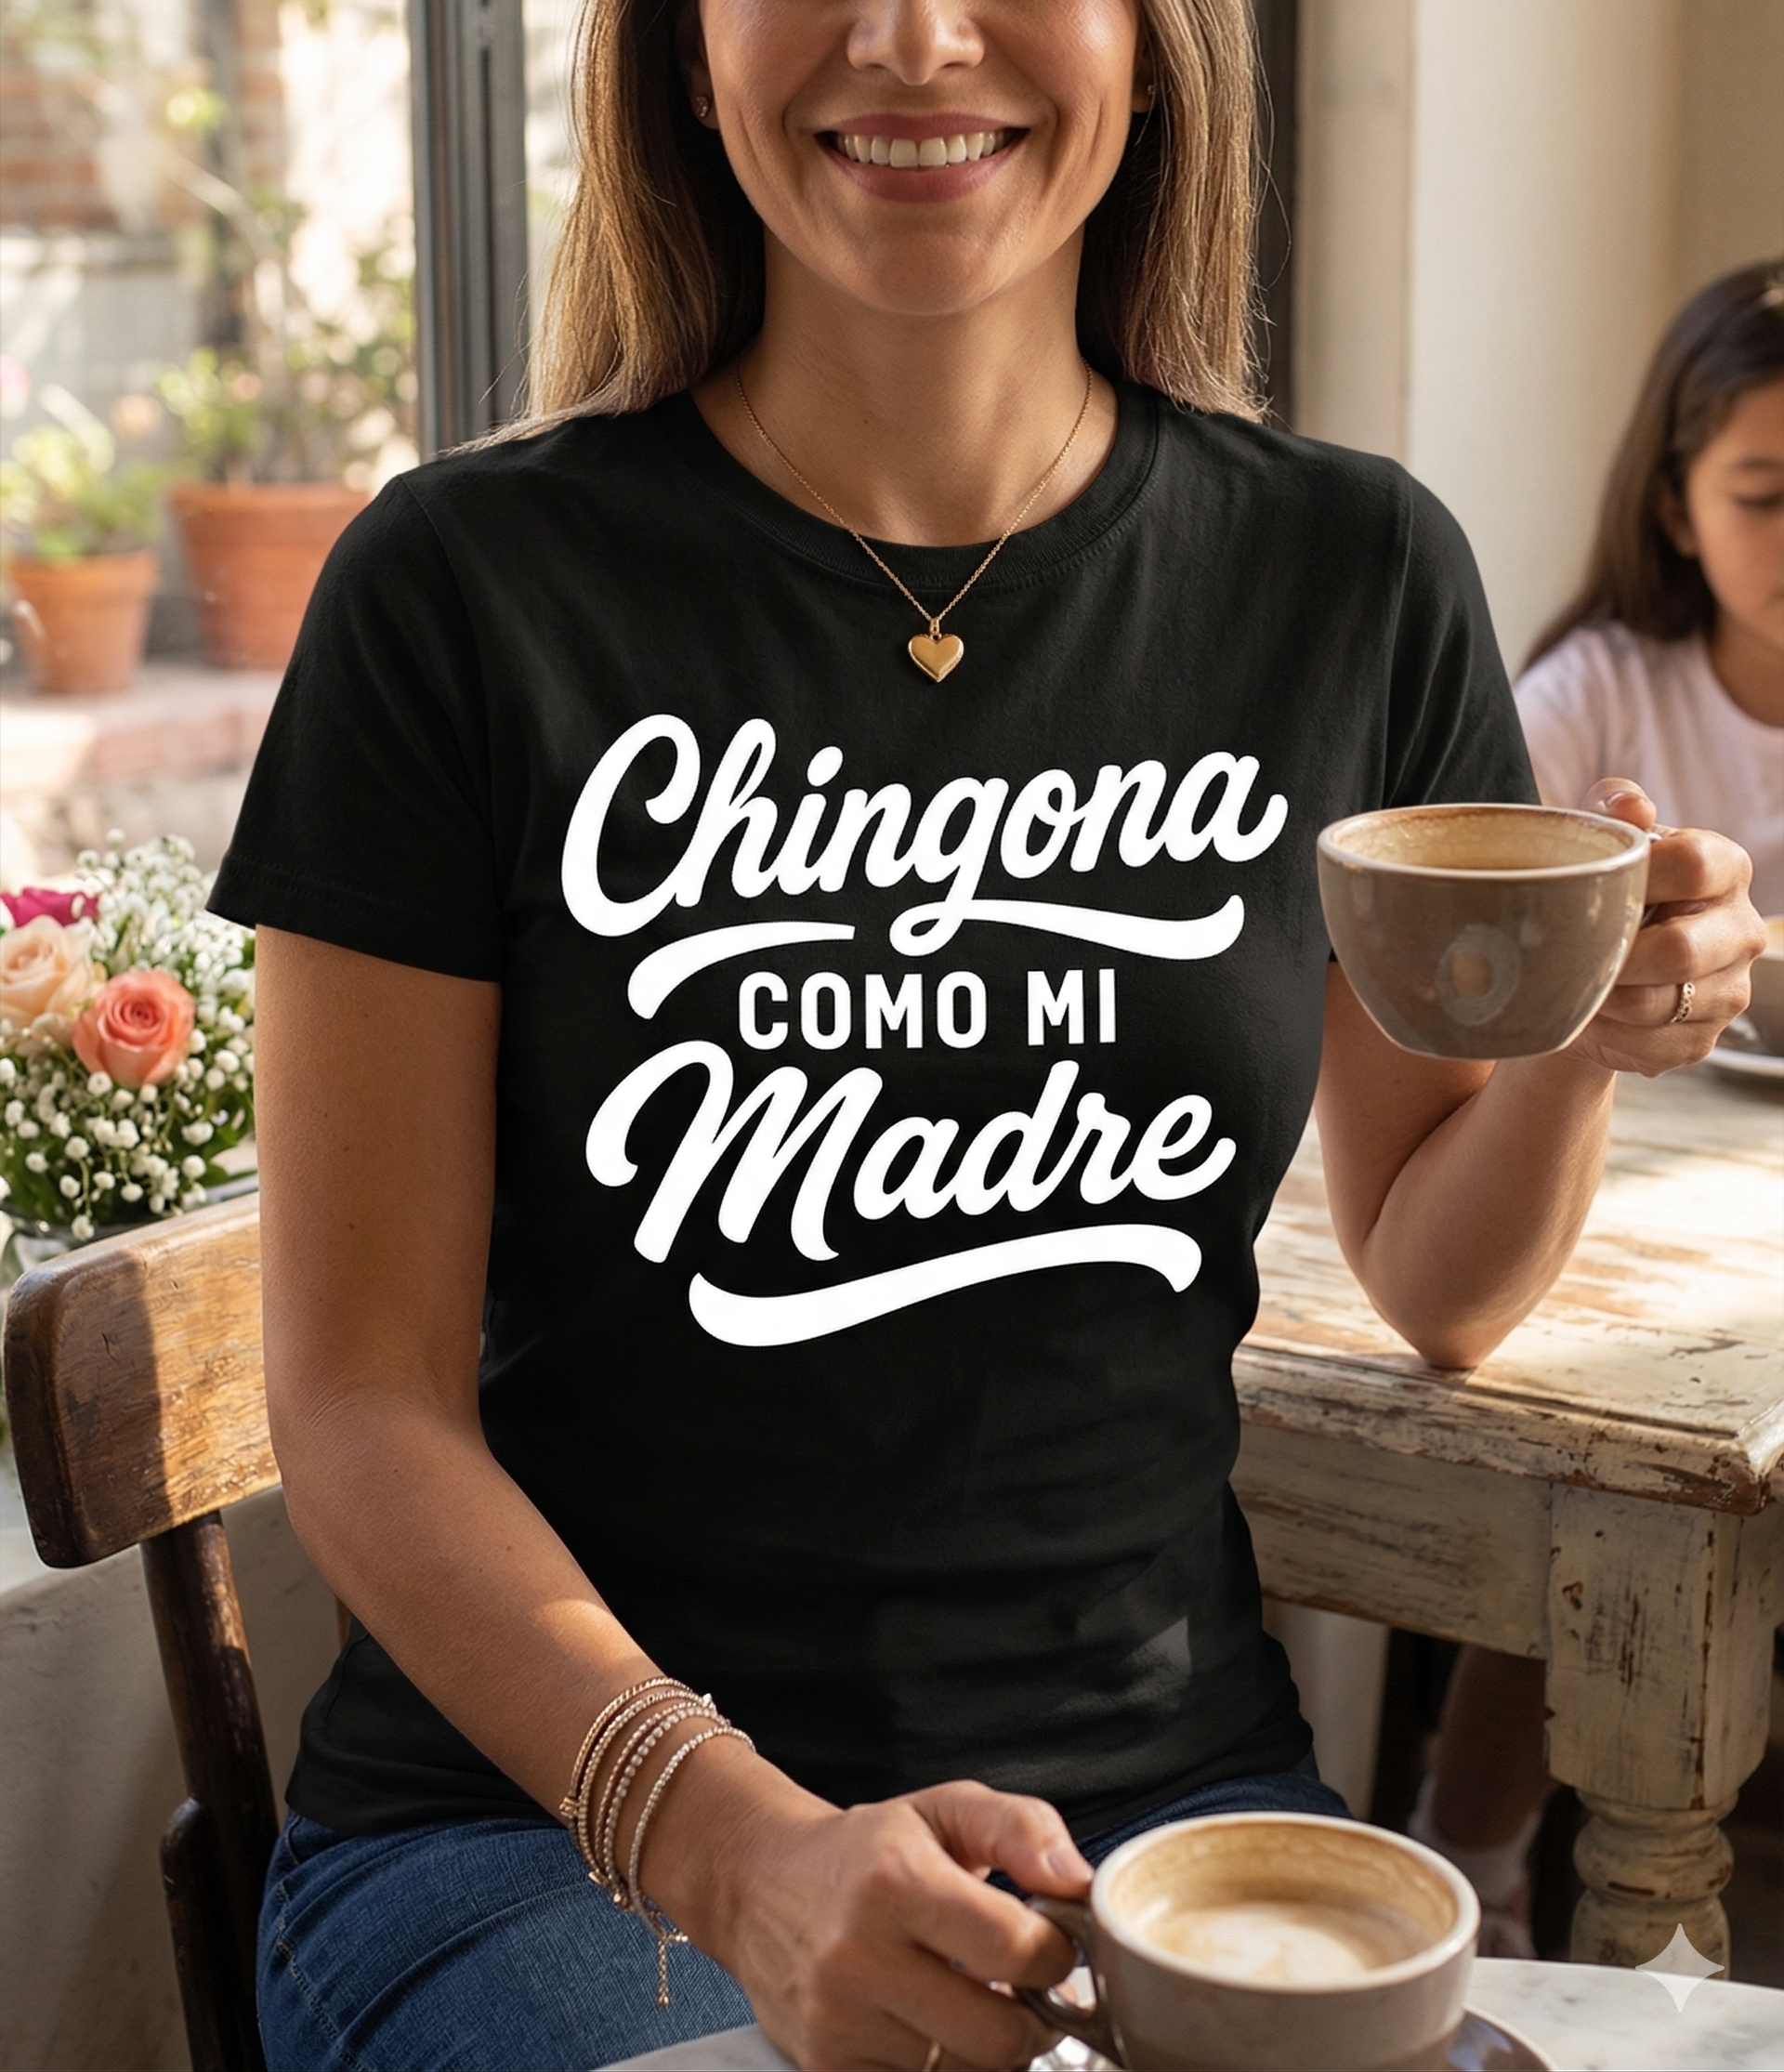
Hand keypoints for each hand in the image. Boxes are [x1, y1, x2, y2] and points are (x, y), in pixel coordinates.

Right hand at [643, 1740, 1088, 2070]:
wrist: (759, 1882)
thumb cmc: (866, 1848)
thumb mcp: (945, 1809)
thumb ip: (1022, 1829)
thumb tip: (1079, 1882)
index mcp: (896, 1881)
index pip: (1016, 1950)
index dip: (1056, 1955)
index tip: (1051, 1945)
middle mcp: (859, 1955)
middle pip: (999, 2036)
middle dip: (1031, 2018)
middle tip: (1022, 1990)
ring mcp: (838, 2021)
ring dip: (987, 2047)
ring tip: (972, 2001)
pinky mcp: (825, 2067)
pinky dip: (943, 2069)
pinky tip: (933, 2026)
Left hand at [1567, 779, 1765, 1076]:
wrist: (1591, 967)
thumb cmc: (1599, 893)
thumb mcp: (1599, 842)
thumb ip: (1611, 811)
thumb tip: (1630, 806)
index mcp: (1725, 868)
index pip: (1694, 866)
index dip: (1638, 877)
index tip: (1591, 886)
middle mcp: (1741, 930)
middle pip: (1680, 949)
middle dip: (1613, 956)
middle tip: (1567, 952)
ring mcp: (1731, 990)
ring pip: (1658, 1005)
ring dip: (1601, 998)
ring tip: (1571, 982)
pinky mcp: (1704, 1039)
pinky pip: (1648, 1046)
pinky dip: (1605, 1034)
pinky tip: (1588, 1014)